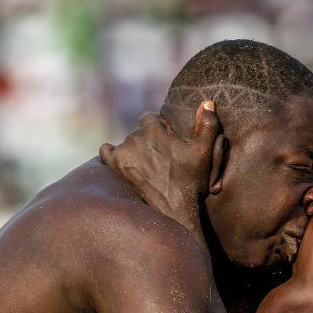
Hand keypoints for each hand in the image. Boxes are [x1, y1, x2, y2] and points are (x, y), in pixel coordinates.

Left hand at [100, 101, 224, 229]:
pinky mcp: (115, 166)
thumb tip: (207, 102)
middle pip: (138, 130)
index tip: (167, 140)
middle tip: (159, 156)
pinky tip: (121, 159)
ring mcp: (124, 152)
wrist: (173, 209)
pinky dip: (111, 153)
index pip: (150, 117)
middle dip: (147, 139)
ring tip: (147, 164)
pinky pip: (105, 151)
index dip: (159, 128)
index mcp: (155, 129)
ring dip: (134, 148)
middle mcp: (136, 137)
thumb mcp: (204, 152)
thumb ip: (207, 124)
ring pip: (126, 142)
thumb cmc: (190, 181)